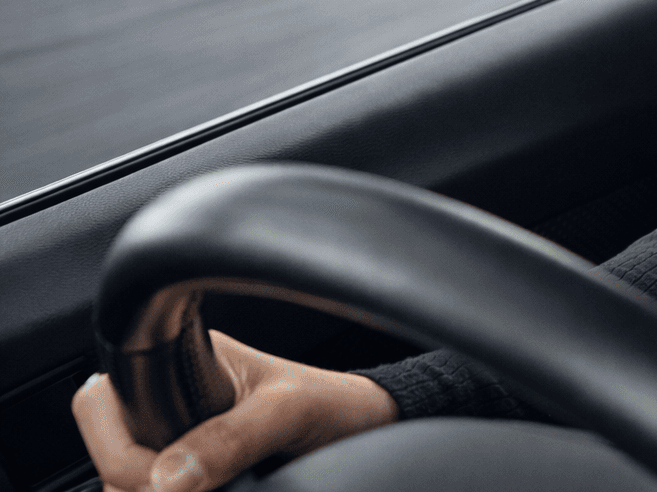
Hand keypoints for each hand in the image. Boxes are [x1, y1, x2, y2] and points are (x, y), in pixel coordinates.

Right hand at [71, 329, 399, 491]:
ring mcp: (178, 440)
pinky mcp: (190, 473)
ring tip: (219, 486)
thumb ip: (234, 437)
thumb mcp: (290, 413)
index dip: (121, 444)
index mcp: (185, 362)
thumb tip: (168, 479)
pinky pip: (153, 488)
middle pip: (108, 452)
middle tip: (191, 486)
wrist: (367, 428)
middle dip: (135, 477)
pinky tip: (209, 490)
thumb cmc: (334, 404)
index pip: (104, 399)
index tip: (158, 472)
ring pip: (123, 481)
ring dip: (155, 491)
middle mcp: (171, 400)